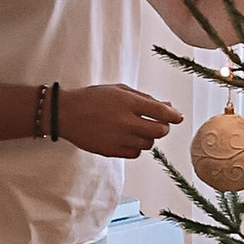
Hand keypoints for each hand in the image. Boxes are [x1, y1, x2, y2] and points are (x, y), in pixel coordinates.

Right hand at [59, 83, 181, 159]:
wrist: (65, 114)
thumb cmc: (92, 98)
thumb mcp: (119, 90)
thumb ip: (145, 98)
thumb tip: (168, 106)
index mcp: (128, 102)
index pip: (162, 112)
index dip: (174, 116)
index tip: (178, 117)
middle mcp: (125, 121)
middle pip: (160, 131)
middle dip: (163, 127)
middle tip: (158, 123)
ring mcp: (118, 138)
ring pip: (149, 144)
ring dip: (148, 137)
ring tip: (138, 129)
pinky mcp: (111, 151)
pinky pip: (135, 153)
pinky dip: (136, 147)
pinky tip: (129, 139)